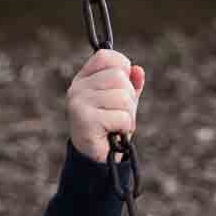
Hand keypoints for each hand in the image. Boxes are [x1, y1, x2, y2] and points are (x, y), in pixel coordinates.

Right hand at [66, 48, 144, 163]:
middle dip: (129, 97)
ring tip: (116, 124)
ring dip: (128, 115)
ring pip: (123, 97)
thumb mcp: (122, 102)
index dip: (123, 68)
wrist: (96, 158)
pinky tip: (113, 133)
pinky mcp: (84, 120)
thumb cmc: (109, 126)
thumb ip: (131, 85)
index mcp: (84, 78)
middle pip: (119, 77)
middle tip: (119, 113)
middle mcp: (77, 88)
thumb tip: (138, 70)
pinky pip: (121, 117)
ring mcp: (78, 103)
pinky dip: (125, 127)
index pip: (107, 56)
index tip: (123, 86)